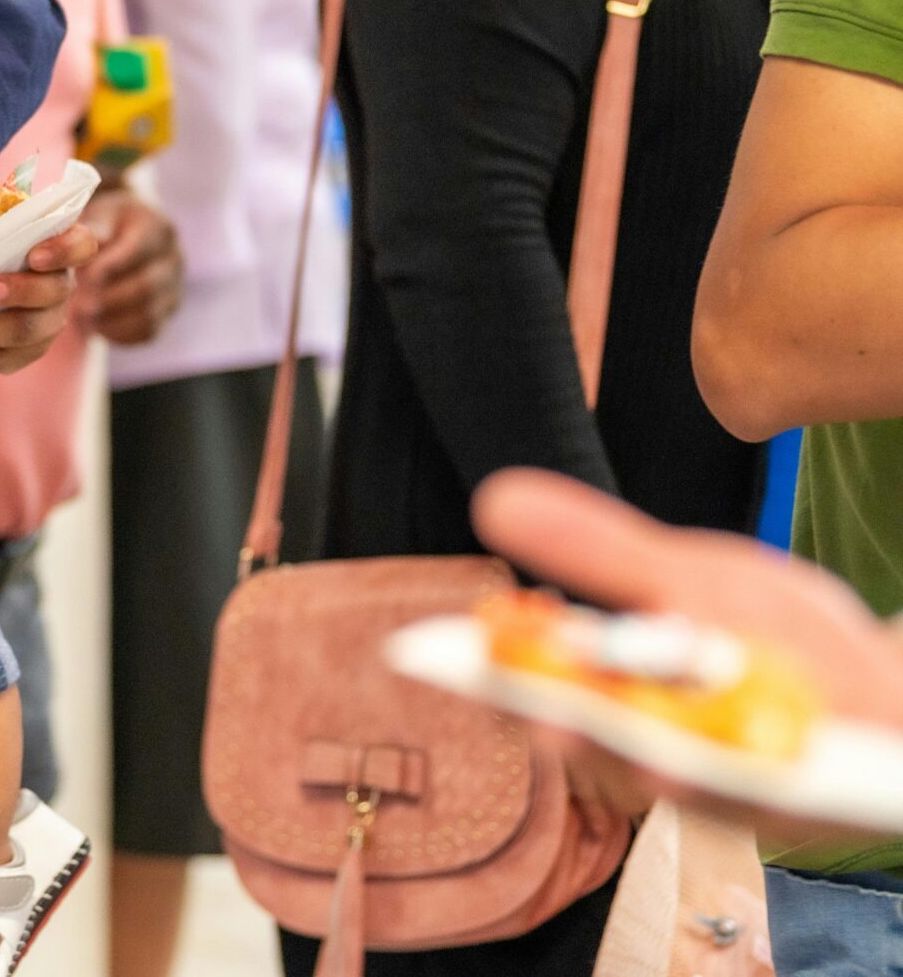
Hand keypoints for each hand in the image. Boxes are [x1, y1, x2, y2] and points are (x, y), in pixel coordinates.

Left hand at [0, 224, 97, 372]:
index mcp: (59, 249)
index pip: (82, 246)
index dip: (63, 251)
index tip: (34, 256)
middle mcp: (61, 287)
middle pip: (54, 292)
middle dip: (20, 291)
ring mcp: (48, 324)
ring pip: (28, 333)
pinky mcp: (26, 353)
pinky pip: (5, 356)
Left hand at [75, 188, 183, 344]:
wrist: (123, 232)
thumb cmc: (106, 222)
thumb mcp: (98, 214)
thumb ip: (90, 229)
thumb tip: (75, 247)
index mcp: (157, 229)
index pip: (136, 251)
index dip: (106, 268)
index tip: (78, 277)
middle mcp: (173, 259)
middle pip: (146, 287)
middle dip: (107, 298)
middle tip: (76, 305)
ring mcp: (174, 288)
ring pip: (149, 314)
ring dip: (111, 319)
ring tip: (81, 316)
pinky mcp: (167, 311)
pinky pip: (147, 331)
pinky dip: (119, 332)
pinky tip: (95, 325)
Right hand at [474, 468, 902, 839]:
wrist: (884, 687)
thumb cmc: (771, 634)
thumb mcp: (687, 574)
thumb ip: (598, 553)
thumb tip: (495, 499)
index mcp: (612, 692)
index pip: (536, 689)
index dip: (496, 681)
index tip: (452, 660)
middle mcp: (649, 750)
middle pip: (588, 746)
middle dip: (568, 730)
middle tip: (548, 716)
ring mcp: (711, 786)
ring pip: (657, 783)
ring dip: (642, 769)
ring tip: (626, 748)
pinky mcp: (774, 812)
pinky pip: (740, 806)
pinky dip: (720, 788)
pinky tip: (697, 768)